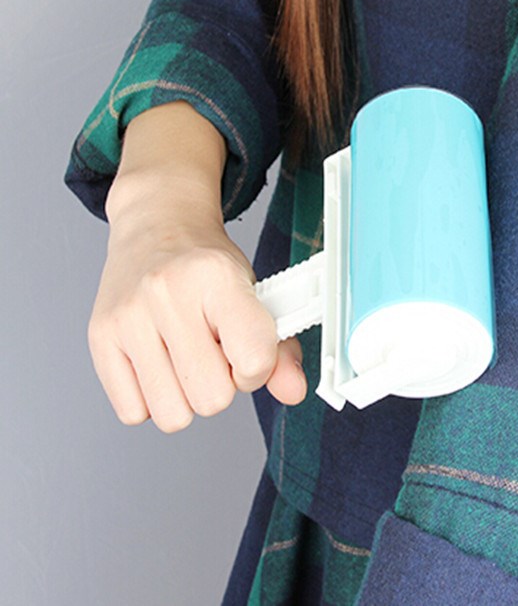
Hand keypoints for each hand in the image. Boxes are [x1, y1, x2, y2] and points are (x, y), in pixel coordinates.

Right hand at [87, 212, 305, 432]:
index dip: (257, 369)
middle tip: (214, 351)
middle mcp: (167, 294)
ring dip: (185, 397)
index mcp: (217, 278)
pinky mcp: (99, 337)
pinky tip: (157, 362)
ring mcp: (128, 316)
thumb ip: (279, 348)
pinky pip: (133, 412)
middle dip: (221, 384)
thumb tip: (293, 391)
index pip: (254, 358)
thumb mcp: (255, 293)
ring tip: (185, 356)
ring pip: (172, 414)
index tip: (248, 352)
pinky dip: (150, 398)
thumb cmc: (207, 266)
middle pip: (212, 397)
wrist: (157, 227)